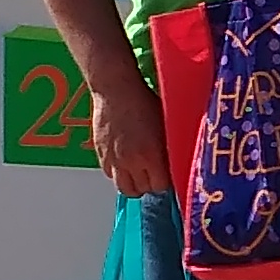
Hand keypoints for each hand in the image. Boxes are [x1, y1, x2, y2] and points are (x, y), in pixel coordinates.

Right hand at [85, 60, 171, 199]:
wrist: (115, 89)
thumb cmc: (143, 100)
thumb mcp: (165, 123)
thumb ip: (170, 147)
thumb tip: (178, 161)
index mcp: (151, 156)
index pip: (161, 186)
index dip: (166, 181)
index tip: (168, 174)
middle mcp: (131, 162)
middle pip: (142, 190)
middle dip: (150, 184)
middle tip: (154, 174)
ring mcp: (114, 160)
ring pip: (124, 187)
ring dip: (133, 183)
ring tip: (139, 172)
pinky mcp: (101, 154)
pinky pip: (110, 174)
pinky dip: (118, 172)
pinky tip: (124, 161)